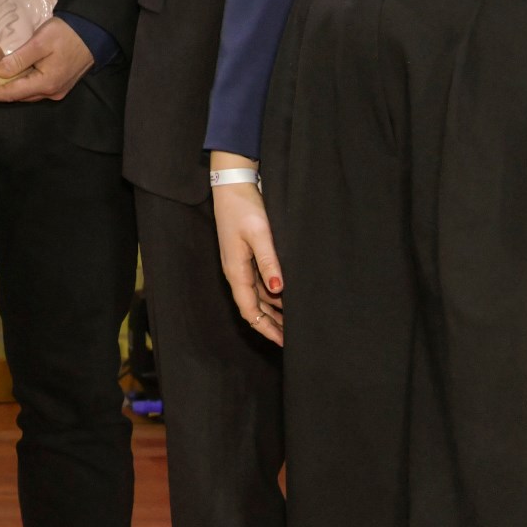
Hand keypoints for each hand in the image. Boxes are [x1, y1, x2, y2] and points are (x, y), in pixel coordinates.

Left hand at [0, 15, 94, 102]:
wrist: (94, 32)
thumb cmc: (67, 33)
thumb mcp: (41, 42)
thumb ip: (19, 58)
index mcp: (45, 83)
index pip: (10, 93)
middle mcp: (51, 91)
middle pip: (17, 96)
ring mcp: (57, 89)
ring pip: (25, 93)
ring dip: (6, 91)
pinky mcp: (60, 83)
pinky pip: (34, 88)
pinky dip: (19, 86)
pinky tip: (8, 79)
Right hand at [208, 151, 283, 344]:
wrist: (231, 185)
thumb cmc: (243, 208)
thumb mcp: (259, 234)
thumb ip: (269, 263)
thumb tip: (278, 291)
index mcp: (236, 271)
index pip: (250, 310)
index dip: (266, 328)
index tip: (284, 342)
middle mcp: (236, 272)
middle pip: (253, 308)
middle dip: (271, 325)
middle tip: (293, 339)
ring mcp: (240, 264)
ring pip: (257, 297)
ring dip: (273, 311)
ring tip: (294, 323)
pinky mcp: (245, 256)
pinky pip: (259, 284)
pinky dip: (273, 296)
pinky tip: (286, 297)